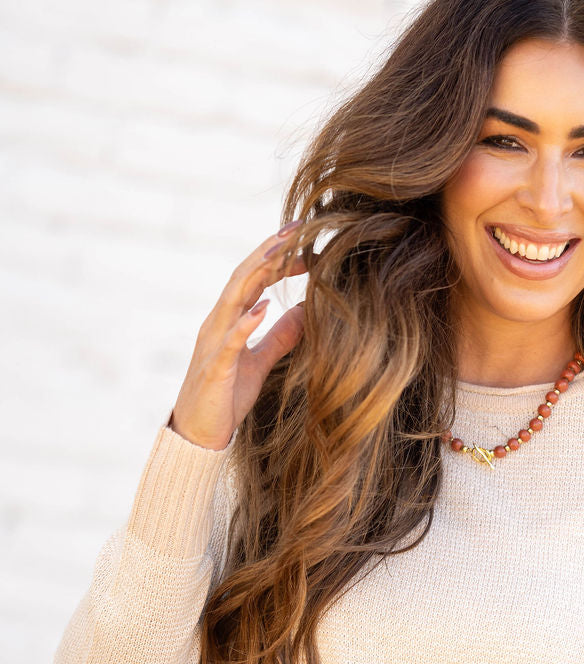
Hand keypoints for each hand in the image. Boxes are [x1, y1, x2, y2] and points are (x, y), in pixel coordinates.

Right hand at [169, 222, 307, 451]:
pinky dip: (245, 322)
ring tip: (281, 251)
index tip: (305, 242)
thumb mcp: (260, 362)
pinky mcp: (215, 367)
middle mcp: (218, 323)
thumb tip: (304, 311)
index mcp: (229, 320)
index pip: (254, 279)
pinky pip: (229, 341)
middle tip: (297, 228)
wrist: (199, 435)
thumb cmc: (226, 397)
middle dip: (269, 251)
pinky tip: (264, 307)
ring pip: (233, 298)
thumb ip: (280, 337)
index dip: (277, 258)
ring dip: (257, 273)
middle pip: (243, 276)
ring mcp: (213, 343)